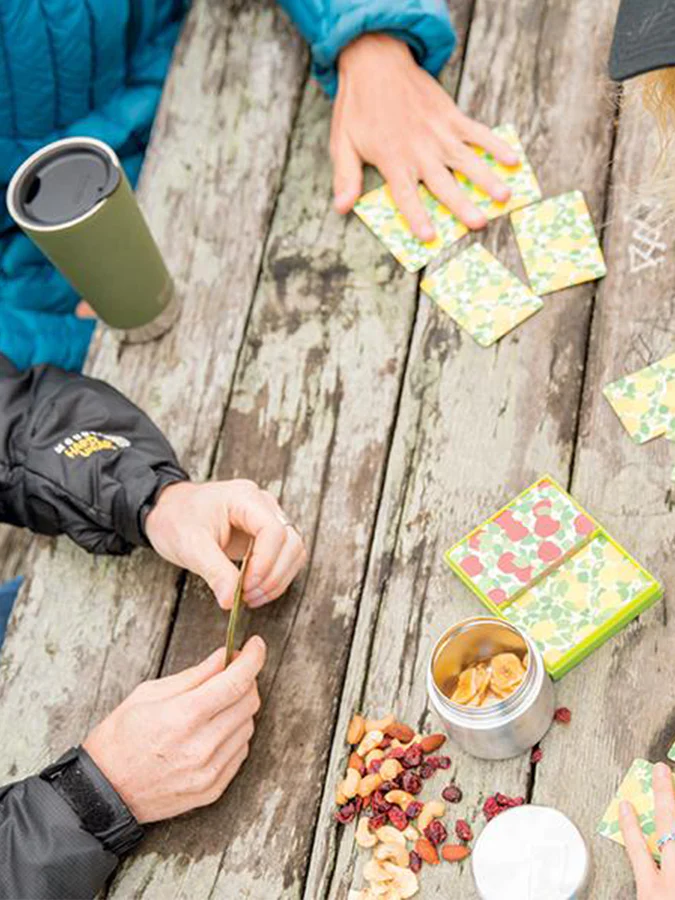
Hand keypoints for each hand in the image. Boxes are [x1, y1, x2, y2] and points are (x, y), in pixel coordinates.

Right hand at [83, 636, 265, 822]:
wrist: (103, 792)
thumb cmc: (120, 738)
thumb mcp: (149, 694)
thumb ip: (194, 675)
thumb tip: (225, 657)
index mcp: (184, 716)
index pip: (236, 682)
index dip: (252, 658)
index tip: (256, 645)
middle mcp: (202, 746)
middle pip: (248, 702)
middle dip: (246, 680)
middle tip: (230, 673)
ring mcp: (209, 771)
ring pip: (248, 726)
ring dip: (239, 708)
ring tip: (214, 706)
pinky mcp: (212, 790)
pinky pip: (240, 752)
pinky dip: (233, 734)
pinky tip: (213, 730)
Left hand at [145, 479, 306, 608]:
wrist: (167, 510)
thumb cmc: (176, 519)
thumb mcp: (189, 545)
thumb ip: (214, 571)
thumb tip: (231, 601)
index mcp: (244, 498)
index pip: (273, 530)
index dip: (265, 562)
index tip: (246, 587)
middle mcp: (262, 505)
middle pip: (290, 541)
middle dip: (273, 574)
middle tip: (248, 597)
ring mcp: (267, 518)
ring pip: (293, 550)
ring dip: (278, 578)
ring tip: (251, 598)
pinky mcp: (265, 534)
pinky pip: (285, 556)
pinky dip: (276, 577)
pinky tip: (256, 591)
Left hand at [331, 34, 518, 239]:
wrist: (376, 62)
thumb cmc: (358, 108)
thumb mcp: (343, 143)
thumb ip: (346, 177)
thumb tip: (341, 207)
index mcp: (393, 160)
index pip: (406, 195)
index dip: (416, 217)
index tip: (428, 237)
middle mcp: (419, 150)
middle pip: (443, 183)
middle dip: (462, 204)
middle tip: (479, 223)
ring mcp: (439, 132)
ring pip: (467, 160)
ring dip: (487, 178)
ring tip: (504, 197)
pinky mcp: (451, 116)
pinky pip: (477, 133)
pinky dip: (495, 145)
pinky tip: (511, 160)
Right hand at [620, 762, 674, 898]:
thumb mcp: (650, 897)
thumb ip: (650, 878)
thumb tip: (649, 861)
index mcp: (654, 894)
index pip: (637, 850)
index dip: (630, 824)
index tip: (626, 804)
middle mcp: (674, 883)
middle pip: (669, 830)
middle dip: (665, 797)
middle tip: (661, 770)